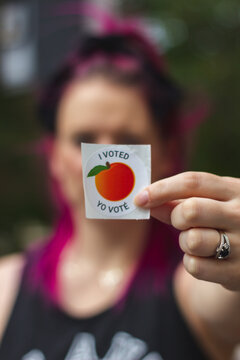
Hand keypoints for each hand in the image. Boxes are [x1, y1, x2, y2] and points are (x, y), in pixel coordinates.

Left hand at [134, 171, 239, 290]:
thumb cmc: (225, 222)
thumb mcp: (211, 204)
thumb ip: (179, 202)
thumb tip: (145, 202)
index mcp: (235, 190)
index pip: (193, 182)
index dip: (161, 189)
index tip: (139, 199)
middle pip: (190, 210)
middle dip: (176, 217)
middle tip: (181, 222)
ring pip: (192, 240)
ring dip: (185, 242)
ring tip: (199, 242)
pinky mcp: (236, 272)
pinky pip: (195, 266)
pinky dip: (192, 262)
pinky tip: (207, 259)